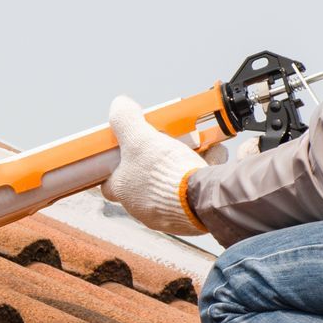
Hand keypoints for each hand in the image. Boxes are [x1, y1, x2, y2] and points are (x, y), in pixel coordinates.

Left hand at [101, 96, 207, 234]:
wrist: (200, 198)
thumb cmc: (163, 170)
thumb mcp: (139, 138)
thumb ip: (125, 120)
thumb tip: (119, 105)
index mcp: (124, 191)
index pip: (109, 184)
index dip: (115, 166)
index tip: (126, 151)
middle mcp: (142, 208)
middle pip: (145, 180)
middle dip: (157, 160)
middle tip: (168, 143)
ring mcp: (166, 215)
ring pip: (173, 184)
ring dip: (184, 165)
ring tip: (198, 147)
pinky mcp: (190, 217)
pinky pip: (195, 192)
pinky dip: (202, 174)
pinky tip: (213, 158)